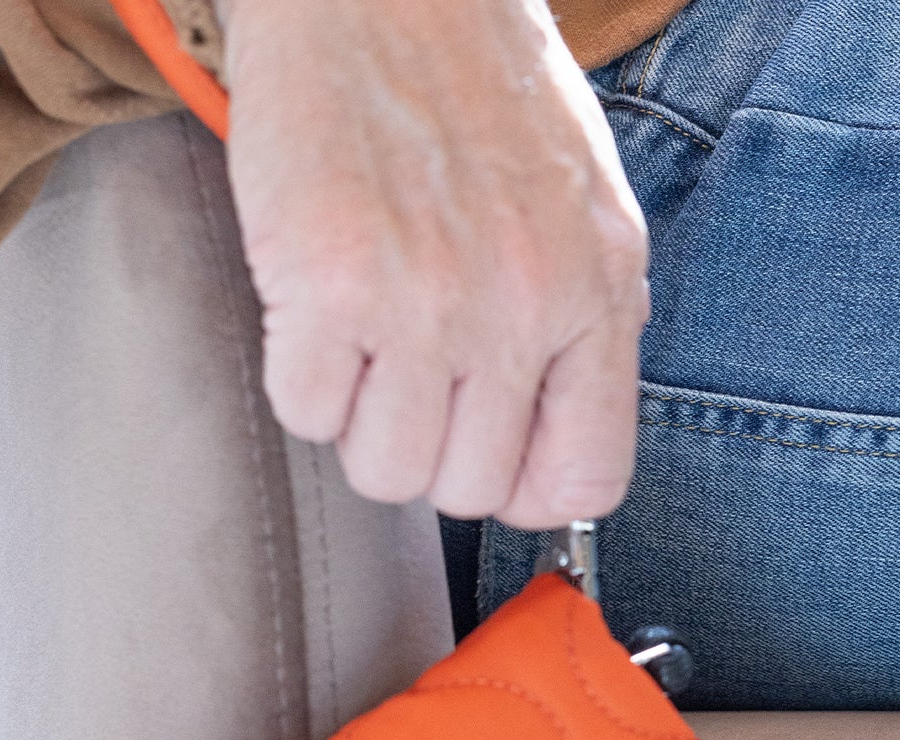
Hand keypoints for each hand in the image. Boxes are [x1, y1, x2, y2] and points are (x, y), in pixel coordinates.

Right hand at [221, 0, 649, 527]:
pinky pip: (308, 412)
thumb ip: (587, 327)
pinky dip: (304, 377)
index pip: (585, 479)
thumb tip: (561, 457)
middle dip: (432, 449)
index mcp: (595, 290)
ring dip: (364, 423)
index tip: (493, 464)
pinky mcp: (326, 281)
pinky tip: (319, 309)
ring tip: (367, 338)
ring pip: (385, 470)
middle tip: (412, 373)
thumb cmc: (478, 86)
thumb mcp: (584, 203)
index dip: (528, 491)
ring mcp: (423, 300)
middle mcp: (518, 305)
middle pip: (468, 490)